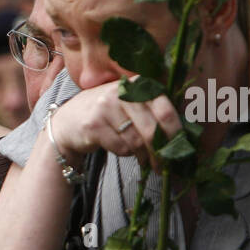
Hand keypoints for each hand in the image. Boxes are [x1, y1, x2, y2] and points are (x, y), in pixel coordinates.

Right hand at [48, 79, 180, 170]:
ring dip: (143, 156)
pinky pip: (120, 147)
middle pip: (152, 130)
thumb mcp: (130, 104)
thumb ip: (153, 111)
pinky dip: (125, 154)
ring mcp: (106, 107)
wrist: (67, 121)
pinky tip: (122, 150)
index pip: (165, 110)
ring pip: (137, 142)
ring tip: (145, 161)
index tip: (180, 149)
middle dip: (161, 152)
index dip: (176, 133)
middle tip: (164, 165)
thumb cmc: (107, 114)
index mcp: (138, 85)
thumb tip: (182, 137)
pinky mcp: (93, 124)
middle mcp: (122, 92)